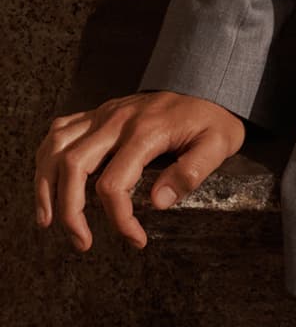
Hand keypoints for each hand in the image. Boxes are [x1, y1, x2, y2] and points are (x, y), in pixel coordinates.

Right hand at [34, 91, 244, 251]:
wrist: (210, 84)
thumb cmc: (213, 119)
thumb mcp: (219, 144)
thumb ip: (192, 172)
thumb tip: (158, 202)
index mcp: (147, 131)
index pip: (114, 184)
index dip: (119, 219)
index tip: (136, 240)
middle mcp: (118, 119)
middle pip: (74, 166)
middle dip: (70, 212)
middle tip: (82, 242)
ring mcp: (106, 112)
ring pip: (57, 147)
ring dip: (46, 186)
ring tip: (49, 221)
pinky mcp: (100, 112)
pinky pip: (60, 130)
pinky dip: (47, 158)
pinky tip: (49, 182)